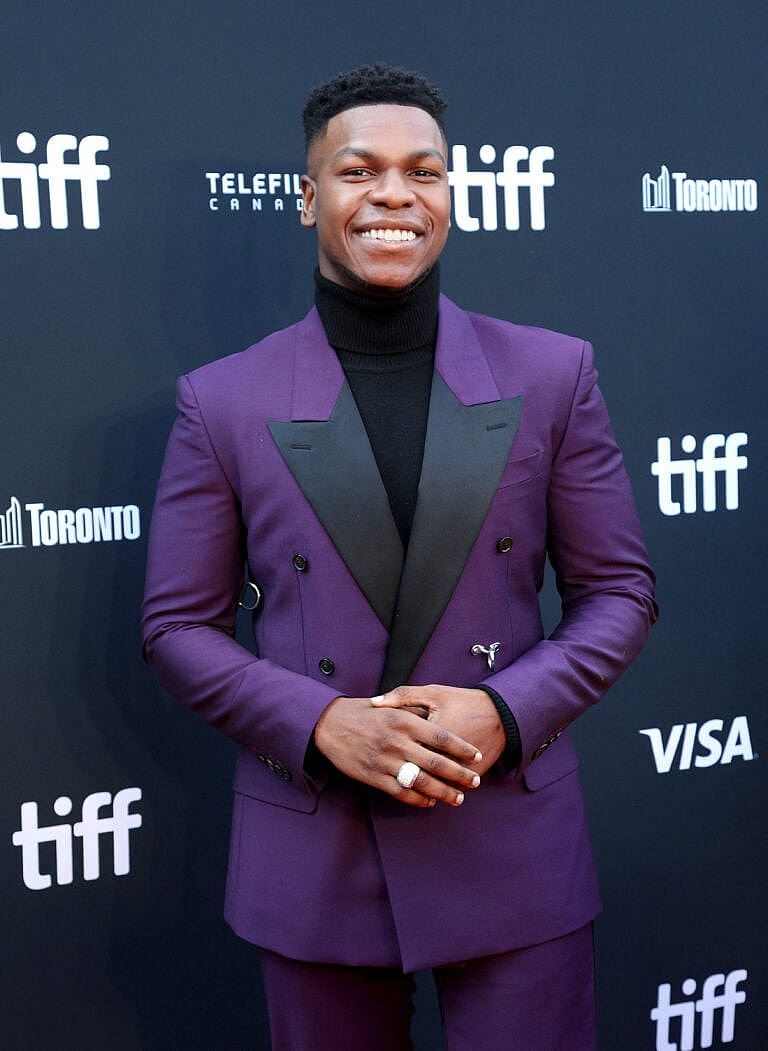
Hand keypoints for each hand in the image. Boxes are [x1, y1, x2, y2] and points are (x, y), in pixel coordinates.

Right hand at [313, 695, 482, 807]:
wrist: (329, 724)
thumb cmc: (362, 713)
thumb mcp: (390, 706)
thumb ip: (413, 712)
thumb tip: (438, 720)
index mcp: (404, 721)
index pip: (442, 737)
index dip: (462, 748)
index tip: (477, 756)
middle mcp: (397, 741)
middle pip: (437, 763)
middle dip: (460, 775)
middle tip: (475, 781)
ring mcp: (385, 761)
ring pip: (422, 782)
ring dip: (444, 792)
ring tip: (458, 798)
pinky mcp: (374, 776)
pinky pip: (401, 792)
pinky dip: (418, 799)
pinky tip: (430, 801)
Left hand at [372, 685, 505, 776]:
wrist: (499, 714)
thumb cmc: (461, 701)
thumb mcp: (432, 693)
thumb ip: (402, 696)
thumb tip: (374, 703)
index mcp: (429, 732)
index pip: (402, 749)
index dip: (389, 755)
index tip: (378, 756)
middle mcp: (445, 753)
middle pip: (416, 772)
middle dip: (400, 776)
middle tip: (388, 775)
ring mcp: (460, 767)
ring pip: (435, 784)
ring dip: (422, 789)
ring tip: (411, 788)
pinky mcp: (471, 775)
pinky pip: (452, 787)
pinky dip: (442, 789)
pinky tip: (433, 792)